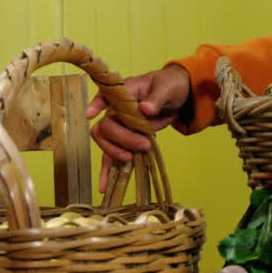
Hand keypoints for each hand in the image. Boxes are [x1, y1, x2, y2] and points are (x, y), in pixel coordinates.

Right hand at [86, 64, 191, 192]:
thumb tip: (145, 109)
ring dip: (115, 152)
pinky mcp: (127, 140)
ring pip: (106, 142)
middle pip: (106, 126)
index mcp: (125, 93)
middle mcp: (117, 110)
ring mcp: (120, 126)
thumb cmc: (170, 85)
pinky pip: (113, 155)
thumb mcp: (167, 88)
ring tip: (132, 158)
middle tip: (143, 144)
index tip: (92, 115)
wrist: (179, 96)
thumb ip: (156, 98)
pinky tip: (104, 187)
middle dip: (121, 139)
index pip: (104, 96)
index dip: (96, 105)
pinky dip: (108, 170)